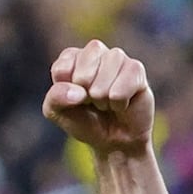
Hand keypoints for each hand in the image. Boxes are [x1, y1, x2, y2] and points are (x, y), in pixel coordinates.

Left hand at [42, 40, 152, 155]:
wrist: (113, 141)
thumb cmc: (83, 121)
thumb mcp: (58, 112)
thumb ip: (56, 97)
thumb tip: (78, 92)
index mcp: (70, 58)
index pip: (62, 69)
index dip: (67, 92)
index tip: (73, 100)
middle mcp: (94, 52)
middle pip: (85, 68)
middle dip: (86, 93)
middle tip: (92, 102)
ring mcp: (117, 58)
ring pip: (107, 71)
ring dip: (103, 97)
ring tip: (106, 103)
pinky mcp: (136, 69)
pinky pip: (127, 80)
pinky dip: (120, 101)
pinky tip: (121, 104)